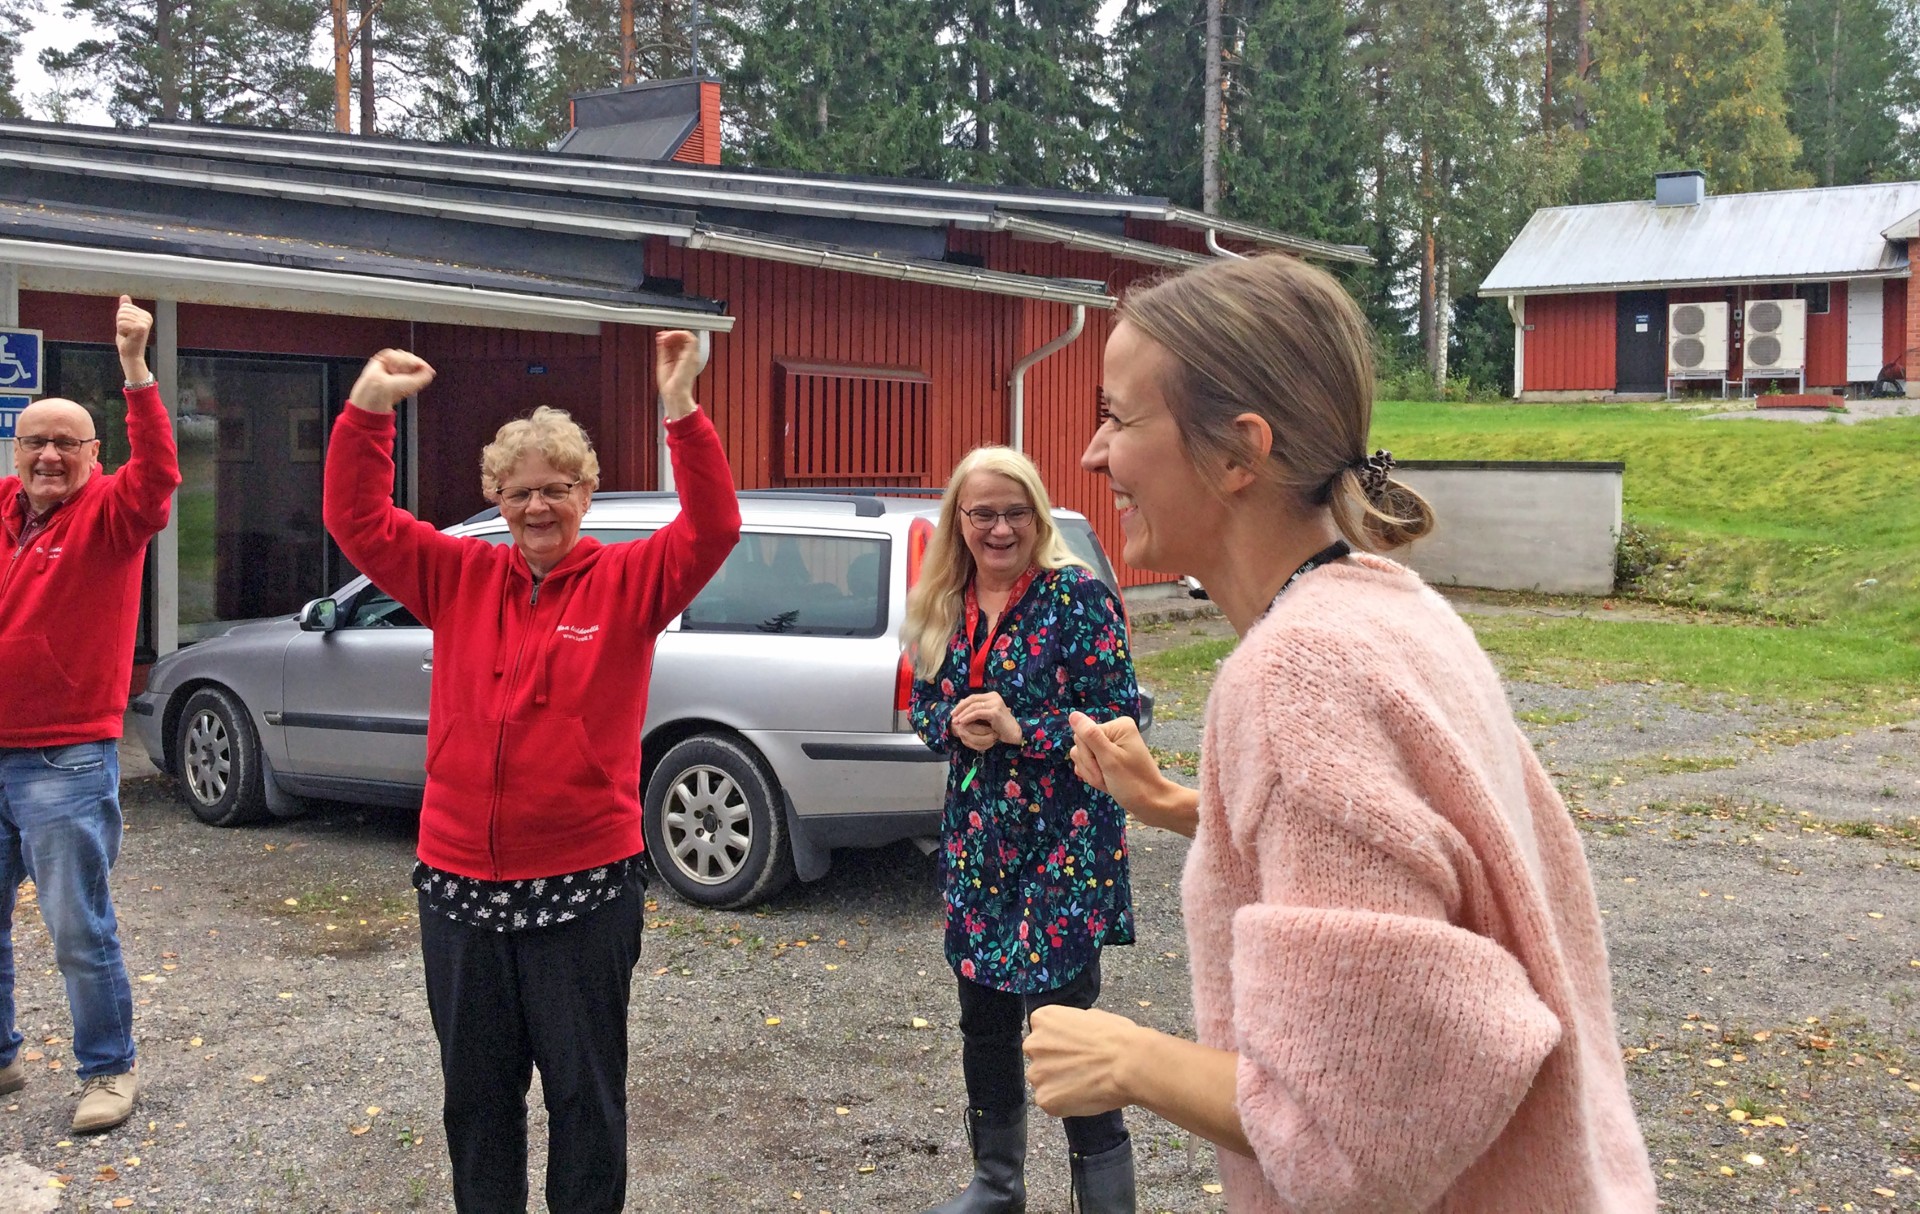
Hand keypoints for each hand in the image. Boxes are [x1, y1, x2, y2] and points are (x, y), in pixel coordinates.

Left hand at [115, 295, 151, 381]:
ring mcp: (145, 322)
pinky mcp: (141, 328)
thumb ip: (126, 309)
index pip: (124, 307)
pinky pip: (121, 324)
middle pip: (122, 310)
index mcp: (145, 314)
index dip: (121, 318)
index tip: (128, 328)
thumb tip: (124, 296)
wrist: (131, 355)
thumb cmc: (128, 340)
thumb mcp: (126, 321)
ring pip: (121, 317)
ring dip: (120, 327)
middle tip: (127, 332)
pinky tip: (128, 337)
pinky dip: (121, 331)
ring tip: (128, 335)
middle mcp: (147, 317)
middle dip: (120, 322)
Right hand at [349, 349, 435, 413]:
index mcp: (408, 376)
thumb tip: (431, 369)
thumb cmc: (394, 391)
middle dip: (411, 362)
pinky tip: (390, 367)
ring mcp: (391, 364)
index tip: (423, 366)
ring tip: (396, 371)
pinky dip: (392, 360)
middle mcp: (399, 370)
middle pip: (410, 356)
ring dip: (401, 362)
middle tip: (407, 370)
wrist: (379, 389)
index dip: (420, 363)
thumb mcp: (416, 384)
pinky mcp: (381, 360)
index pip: (417, 363)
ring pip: (402, 353)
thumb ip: (426, 376)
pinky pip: (391, 353)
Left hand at [656, 330, 704, 419]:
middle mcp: (690, 356)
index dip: (669, 337)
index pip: (679, 342)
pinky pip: (688, 337)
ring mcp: (692, 355)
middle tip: (661, 339)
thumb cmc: (670, 385)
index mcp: (683, 359)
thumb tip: (661, 338)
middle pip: (683, 337)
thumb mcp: (663, 362)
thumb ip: (664, 349)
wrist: (675, 393)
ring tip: (665, 339)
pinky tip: (669, 339)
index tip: (660, 339)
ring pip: (687, 335)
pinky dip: (677, 334)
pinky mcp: (692, 354)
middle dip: (670, 335)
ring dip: (674, 334)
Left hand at [954, 692, 1021, 745]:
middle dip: (960, 708)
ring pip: (974, 706)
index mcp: (992, 696)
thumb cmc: (999, 725)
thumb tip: (960, 703)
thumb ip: (976, 708)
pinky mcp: (995, 712)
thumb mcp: (986, 714)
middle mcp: (994, 697)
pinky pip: (977, 713)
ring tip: (956, 721)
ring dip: (962, 713)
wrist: (1012, 733)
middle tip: (952, 716)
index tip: (954, 712)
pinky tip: (962, 722)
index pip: (973, 697)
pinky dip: (968, 717)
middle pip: (972, 699)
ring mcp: (995, 703)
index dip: (962, 704)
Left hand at [1024, 1005, 1139, 1117]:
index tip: (1076, 1049)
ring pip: (1044, 1082)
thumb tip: (1074, 1034)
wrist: (1128, 1064)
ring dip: (1059, 1084)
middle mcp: (1033, 1044)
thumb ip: (1072, 1026)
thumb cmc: (1118, 1038)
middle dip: (1056, 1064)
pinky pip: (1051, 1103)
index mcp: (1043, 1019)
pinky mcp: (1045, 1098)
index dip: (1061, 1043)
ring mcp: (1036, 1073)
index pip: (1043, 1033)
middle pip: (1040, 1058)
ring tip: (1086, 1083)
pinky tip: (1085, 1095)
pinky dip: (1065, 1103)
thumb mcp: (1092, 1016)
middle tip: (1081, 1069)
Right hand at [1068, 712, 1159, 802]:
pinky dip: (1094, 776)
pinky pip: (1088, 764)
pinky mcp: (1108, 759)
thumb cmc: (1133, 783)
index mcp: (1117, 726)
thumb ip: (1090, 736)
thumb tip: (1073, 714)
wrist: (1150, 805)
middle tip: (1106, 777)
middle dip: (1090, 766)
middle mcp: (1114, 733)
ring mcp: (1110, 746)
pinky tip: (1106, 783)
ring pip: (1082, 756)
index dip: (1088, 757)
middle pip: (1081, 745)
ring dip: (1092, 773)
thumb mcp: (1110, 760)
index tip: (1103, 771)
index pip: (1082, 735)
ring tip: (1108, 782)